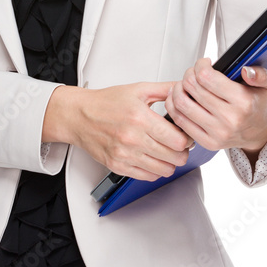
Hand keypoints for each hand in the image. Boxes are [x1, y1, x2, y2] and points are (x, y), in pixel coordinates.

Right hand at [60, 80, 195, 181]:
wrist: (79, 115)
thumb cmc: (106, 103)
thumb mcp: (137, 89)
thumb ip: (164, 89)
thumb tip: (183, 90)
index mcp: (140, 118)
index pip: (177, 140)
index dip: (188, 138)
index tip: (186, 135)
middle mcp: (132, 139)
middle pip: (174, 157)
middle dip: (182, 152)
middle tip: (180, 145)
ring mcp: (124, 155)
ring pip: (163, 170)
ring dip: (170, 163)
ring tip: (167, 152)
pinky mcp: (117, 166)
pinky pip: (147, 177)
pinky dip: (154, 170)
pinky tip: (152, 158)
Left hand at [164, 57, 266, 158]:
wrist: (258, 131)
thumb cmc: (256, 104)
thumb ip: (260, 74)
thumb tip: (246, 71)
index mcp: (243, 102)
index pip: (207, 77)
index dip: (200, 65)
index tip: (203, 63)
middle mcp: (230, 119)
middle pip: (192, 87)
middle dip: (188, 74)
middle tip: (193, 73)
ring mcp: (217, 133)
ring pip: (182, 104)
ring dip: (177, 89)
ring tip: (184, 84)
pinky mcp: (207, 143)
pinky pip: (180, 121)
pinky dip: (174, 106)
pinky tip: (180, 97)